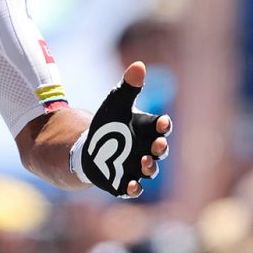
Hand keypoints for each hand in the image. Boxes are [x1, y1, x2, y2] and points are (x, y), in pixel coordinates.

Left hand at [75, 62, 171, 196]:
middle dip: (160, 148)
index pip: (161, 128)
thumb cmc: (109, 123)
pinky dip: (133, 188)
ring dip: (149, 166)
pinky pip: (132, 187)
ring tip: (144, 161)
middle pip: (159, 150)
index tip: (162, 122)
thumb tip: (138, 65)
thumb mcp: (116, 103)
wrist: (89, 147)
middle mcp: (147, 149)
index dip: (163, 126)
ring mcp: (137, 167)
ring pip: (149, 169)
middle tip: (157, 145)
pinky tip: (131, 185)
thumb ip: (129, 87)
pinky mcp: (124, 181)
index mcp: (148, 130)